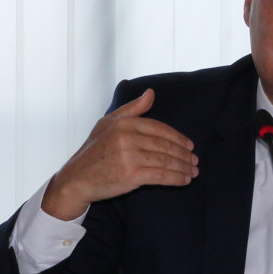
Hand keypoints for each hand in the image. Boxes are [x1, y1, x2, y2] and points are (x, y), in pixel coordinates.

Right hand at [41, 89, 198, 220]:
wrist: (77, 179)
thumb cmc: (94, 151)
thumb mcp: (108, 123)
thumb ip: (131, 109)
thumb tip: (151, 93)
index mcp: (123, 123)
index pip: (158, 128)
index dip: (177, 137)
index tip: (189, 146)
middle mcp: (126, 137)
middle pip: (164, 145)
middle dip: (183, 154)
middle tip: (195, 161)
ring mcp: (129, 157)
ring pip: (165, 160)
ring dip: (183, 167)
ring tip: (193, 171)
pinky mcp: (131, 175)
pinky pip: (160, 176)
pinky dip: (175, 178)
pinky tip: (184, 180)